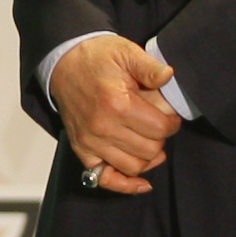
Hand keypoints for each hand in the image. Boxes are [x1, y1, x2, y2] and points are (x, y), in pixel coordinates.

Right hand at [48, 33, 180, 195]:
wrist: (63, 62)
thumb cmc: (96, 58)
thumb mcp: (126, 51)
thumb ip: (150, 66)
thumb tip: (169, 77)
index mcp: (116, 103)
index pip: (160, 129)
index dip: (172, 122)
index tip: (170, 114)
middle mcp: (102, 127)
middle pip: (150, 150)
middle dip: (161, 138)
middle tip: (157, 123)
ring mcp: (90, 142)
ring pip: (134, 166)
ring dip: (147, 157)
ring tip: (149, 140)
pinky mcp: (82, 150)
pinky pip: (106, 179)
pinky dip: (126, 185)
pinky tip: (142, 182)